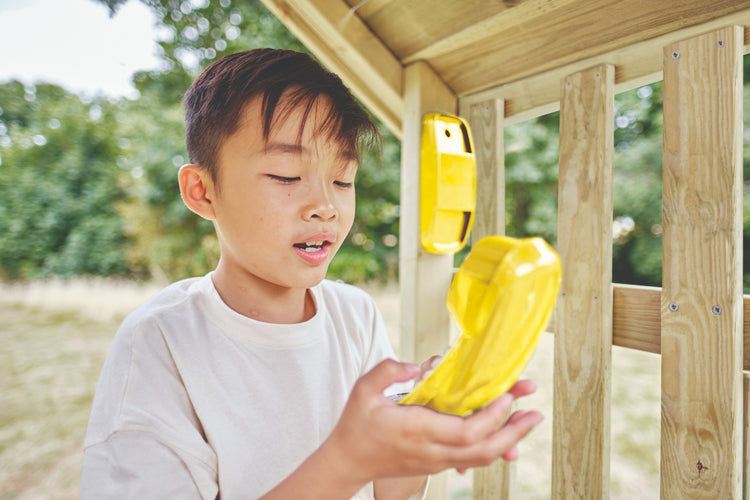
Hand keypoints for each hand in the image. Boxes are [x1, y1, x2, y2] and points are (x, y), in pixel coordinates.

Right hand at [322, 359, 542, 486]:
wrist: (347, 461)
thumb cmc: (355, 424)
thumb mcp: (363, 389)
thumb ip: (389, 371)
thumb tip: (420, 365)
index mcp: (417, 431)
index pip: (465, 432)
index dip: (492, 417)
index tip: (508, 397)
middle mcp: (431, 451)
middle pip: (482, 450)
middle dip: (514, 432)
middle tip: (535, 413)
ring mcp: (435, 462)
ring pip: (481, 458)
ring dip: (509, 441)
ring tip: (529, 421)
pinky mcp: (436, 465)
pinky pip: (471, 460)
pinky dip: (493, 448)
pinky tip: (506, 436)